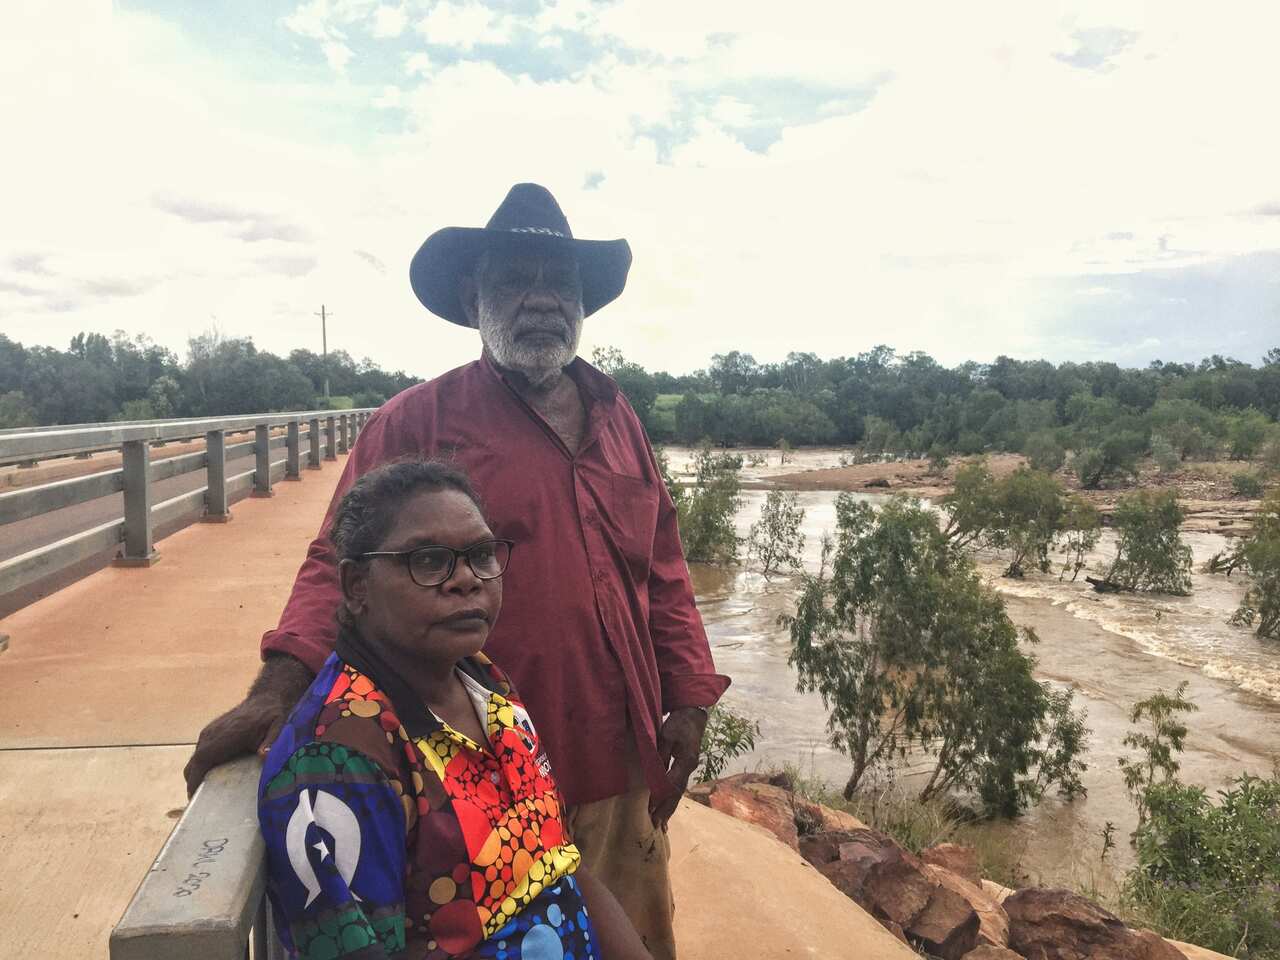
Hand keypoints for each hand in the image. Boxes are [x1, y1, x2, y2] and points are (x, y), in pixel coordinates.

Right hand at [183, 654, 312, 796]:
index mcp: (224, 735)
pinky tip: (213, 778)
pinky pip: (200, 753)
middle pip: (193, 764)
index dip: (195, 780)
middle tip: (203, 804)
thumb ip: (272, 741)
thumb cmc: (272, 715)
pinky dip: (202, 767)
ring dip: (198, 776)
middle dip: (194, 784)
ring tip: (208, 794)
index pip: (201, 760)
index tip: (194, 799)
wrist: (265, 699)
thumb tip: (264, 756)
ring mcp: (208, 732)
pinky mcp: (209, 733)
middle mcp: (211, 734)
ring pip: (195, 759)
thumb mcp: (278, 727)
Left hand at [648, 706, 707, 830]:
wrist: (693, 714)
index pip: (672, 785)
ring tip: (662, 823)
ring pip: (679, 791)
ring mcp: (689, 768)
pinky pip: (679, 785)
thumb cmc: (679, 722)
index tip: (651, 810)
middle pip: (677, 793)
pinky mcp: (686, 766)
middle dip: (667, 810)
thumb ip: (661, 755)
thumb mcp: (667, 735)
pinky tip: (667, 806)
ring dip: (670, 807)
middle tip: (657, 825)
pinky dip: (672, 798)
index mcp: (686, 761)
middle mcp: (690, 768)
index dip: (661, 798)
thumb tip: (655, 773)